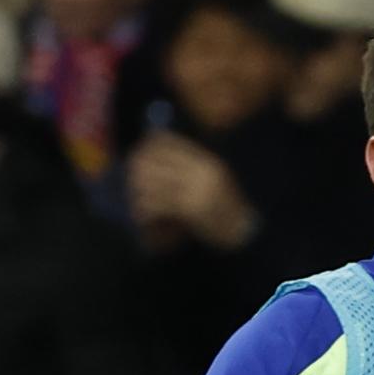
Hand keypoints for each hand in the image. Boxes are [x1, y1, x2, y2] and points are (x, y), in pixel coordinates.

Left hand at [126, 132, 255, 249]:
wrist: (243, 231)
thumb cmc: (226, 206)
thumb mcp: (212, 178)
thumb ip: (189, 166)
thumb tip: (157, 153)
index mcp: (206, 161)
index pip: (169, 142)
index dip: (148, 146)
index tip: (137, 154)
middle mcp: (200, 171)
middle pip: (156, 160)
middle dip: (137, 169)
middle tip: (130, 178)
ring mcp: (196, 189)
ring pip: (153, 183)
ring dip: (138, 192)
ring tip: (134, 199)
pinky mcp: (191, 209)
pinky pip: (159, 205)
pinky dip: (146, 210)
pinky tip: (141, 215)